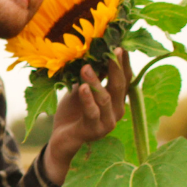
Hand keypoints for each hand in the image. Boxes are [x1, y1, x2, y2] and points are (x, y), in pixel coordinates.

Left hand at [44, 49, 131, 184]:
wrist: (61, 140)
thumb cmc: (72, 114)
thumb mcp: (81, 91)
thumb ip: (89, 78)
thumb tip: (90, 55)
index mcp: (116, 100)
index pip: (125, 79)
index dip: (123, 63)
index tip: (121, 45)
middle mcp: (117, 111)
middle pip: (119, 86)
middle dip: (116, 67)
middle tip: (112, 49)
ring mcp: (107, 122)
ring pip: (105, 98)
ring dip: (95, 81)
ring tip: (85, 67)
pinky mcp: (94, 131)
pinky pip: (92, 113)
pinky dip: (87, 100)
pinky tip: (82, 88)